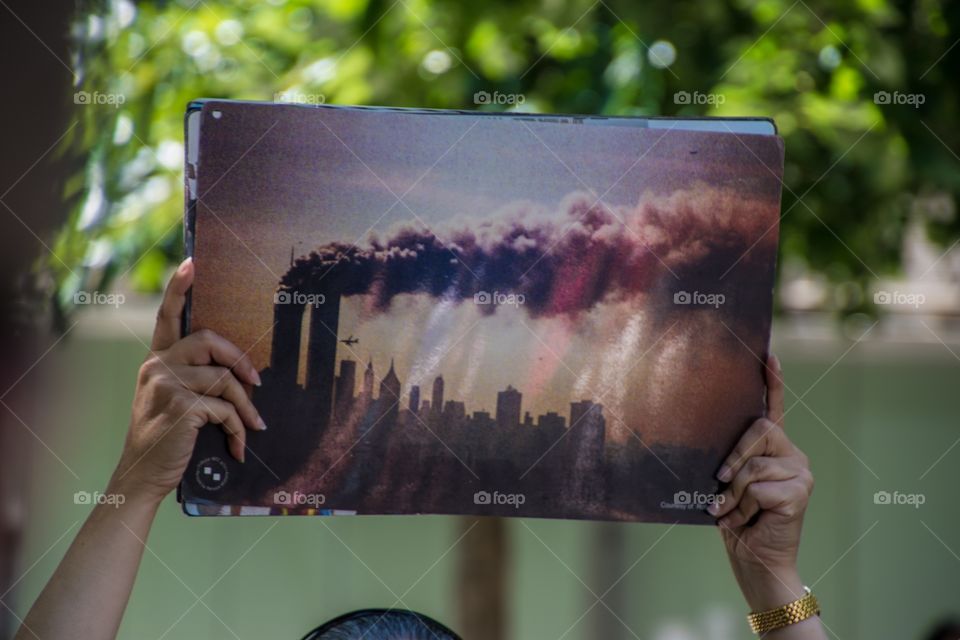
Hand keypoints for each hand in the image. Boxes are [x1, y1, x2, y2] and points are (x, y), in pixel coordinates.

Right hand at [109, 258, 265, 504]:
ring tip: (254, 426)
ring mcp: (167, 385)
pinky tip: (238, 447)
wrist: (143, 477)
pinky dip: (238, 428)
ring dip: (245, 408)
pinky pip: (225, 408)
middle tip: (257, 382)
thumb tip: (237, 373)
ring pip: (225, 380)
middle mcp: (157, 366)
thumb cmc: (165, 440)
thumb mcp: (171, 401)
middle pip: (211, 340)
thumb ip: (192, 379)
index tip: (193, 262)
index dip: (179, 288)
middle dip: (241, 359)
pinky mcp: (181, 406)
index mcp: (156, 361)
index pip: (167, 317)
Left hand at [711, 354, 814, 610]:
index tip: (767, 353)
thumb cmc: (735, 521)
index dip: (771, 380)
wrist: (755, 561)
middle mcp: (791, 454)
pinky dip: (743, 507)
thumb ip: (727, 461)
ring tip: (730, 512)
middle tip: (720, 481)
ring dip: (734, 494)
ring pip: (754, 464)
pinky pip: (759, 488)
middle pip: (759, 428)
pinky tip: (746, 521)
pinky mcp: (800, 492)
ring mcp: (800, 472)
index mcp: (772, 449)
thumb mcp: (725, 485)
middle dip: (733, 456)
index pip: (774, 408)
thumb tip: (710, 444)